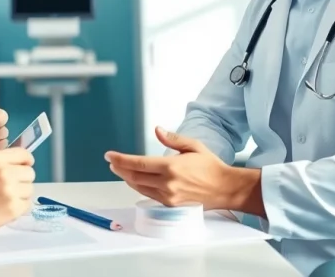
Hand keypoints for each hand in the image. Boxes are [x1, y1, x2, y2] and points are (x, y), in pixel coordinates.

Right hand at [0, 148, 34, 246]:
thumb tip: (19, 166)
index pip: (24, 154)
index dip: (25, 162)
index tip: (22, 169)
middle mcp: (5, 171)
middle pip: (30, 173)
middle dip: (22, 180)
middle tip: (9, 188)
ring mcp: (10, 190)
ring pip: (30, 189)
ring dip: (21, 194)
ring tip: (4, 199)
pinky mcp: (13, 208)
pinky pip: (27, 204)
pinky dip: (19, 207)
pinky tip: (4, 208)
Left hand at [105, 127, 264, 215]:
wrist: (225, 188)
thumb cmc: (211, 166)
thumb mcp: (193, 146)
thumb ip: (173, 139)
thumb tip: (157, 130)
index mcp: (171, 167)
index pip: (138, 163)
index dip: (120, 160)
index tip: (109, 155)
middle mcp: (167, 183)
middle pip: (134, 176)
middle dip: (120, 168)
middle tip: (112, 161)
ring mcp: (168, 196)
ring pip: (139, 187)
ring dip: (127, 178)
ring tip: (120, 169)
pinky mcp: (170, 204)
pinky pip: (149, 194)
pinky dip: (139, 186)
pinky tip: (135, 179)